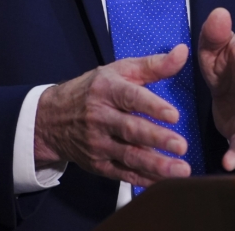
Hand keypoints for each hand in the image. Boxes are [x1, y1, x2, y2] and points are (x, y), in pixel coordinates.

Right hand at [34, 45, 193, 187]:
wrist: (52, 118)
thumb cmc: (93, 90)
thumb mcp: (120, 71)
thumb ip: (153, 65)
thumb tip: (182, 52)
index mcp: (107, 90)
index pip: (131, 97)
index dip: (152, 106)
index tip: (174, 115)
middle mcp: (101, 117)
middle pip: (131, 129)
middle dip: (156, 139)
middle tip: (181, 145)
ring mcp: (98, 143)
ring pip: (128, 155)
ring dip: (155, 165)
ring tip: (180, 170)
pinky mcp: (98, 164)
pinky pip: (123, 173)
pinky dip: (143, 179)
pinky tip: (163, 182)